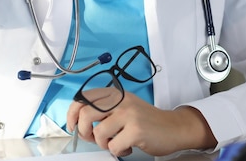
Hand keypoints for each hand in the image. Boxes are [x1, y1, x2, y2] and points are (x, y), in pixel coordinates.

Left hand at [66, 89, 216, 156]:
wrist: (173, 127)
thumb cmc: (146, 120)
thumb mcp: (124, 106)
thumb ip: (104, 108)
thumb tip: (78, 121)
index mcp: (114, 93)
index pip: (83, 98)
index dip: (72, 113)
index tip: (72, 125)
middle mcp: (120, 100)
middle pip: (85, 114)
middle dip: (84, 132)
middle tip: (92, 138)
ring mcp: (128, 114)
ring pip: (98, 133)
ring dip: (103, 144)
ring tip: (115, 142)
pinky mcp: (136, 130)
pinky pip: (114, 146)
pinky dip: (118, 151)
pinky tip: (128, 147)